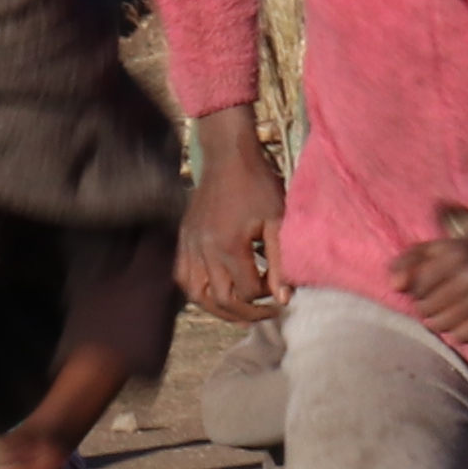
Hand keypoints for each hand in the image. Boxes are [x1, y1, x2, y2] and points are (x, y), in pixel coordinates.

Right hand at [176, 140, 286, 321]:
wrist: (228, 156)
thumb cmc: (258, 185)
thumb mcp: (277, 221)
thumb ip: (280, 263)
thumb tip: (284, 299)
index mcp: (229, 246)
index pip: (247, 292)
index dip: (266, 297)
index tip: (280, 289)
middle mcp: (204, 250)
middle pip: (221, 301)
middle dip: (247, 313)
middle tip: (268, 312)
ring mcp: (189, 245)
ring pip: (197, 295)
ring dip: (219, 309)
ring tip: (241, 311)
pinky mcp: (183, 239)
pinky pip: (183, 277)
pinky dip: (198, 291)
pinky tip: (215, 291)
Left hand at [395, 203, 467, 352]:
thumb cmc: (447, 259)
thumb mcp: (423, 253)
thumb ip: (403, 265)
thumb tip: (396, 285)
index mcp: (456, 255)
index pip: (419, 287)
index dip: (415, 291)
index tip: (422, 287)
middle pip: (429, 309)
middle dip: (423, 308)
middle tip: (430, 302)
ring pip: (446, 326)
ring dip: (437, 323)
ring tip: (441, 312)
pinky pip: (466, 337)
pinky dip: (457, 334)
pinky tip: (457, 323)